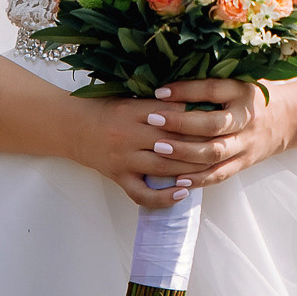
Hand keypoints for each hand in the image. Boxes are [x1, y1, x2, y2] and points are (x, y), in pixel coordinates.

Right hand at [67, 78, 293, 207]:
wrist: (72, 127)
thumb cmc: (107, 109)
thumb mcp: (132, 98)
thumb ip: (160, 102)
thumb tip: (198, 102)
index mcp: (133, 110)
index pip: (172, 116)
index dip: (197, 118)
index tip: (218, 119)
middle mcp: (128, 135)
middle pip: (172, 143)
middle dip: (199, 146)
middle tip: (224, 146)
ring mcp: (123, 159)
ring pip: (162, 168)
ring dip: (188, 170)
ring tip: (210, 169)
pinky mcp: (118, 177)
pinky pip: (141, 193)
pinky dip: (162, 197)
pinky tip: (181, 193)